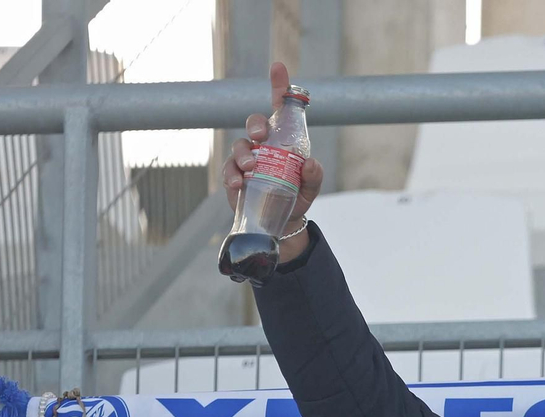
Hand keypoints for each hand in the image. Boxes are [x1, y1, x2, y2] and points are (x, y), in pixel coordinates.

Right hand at [219, 62, 324, 260]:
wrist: (282, 222)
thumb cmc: (298, 196)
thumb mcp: (311, 187)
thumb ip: (314, 175)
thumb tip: (310, 164)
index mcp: (283, 138)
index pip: (280, 107)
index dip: (279, 85)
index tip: (278, 67)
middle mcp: (263, 144)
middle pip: (255, 123)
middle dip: (255, 124)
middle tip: (261, 137)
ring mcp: (246, 159)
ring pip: (239, 145)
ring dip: (243, 154)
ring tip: (252, 168)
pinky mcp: (234, 176)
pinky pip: (229, 170)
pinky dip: (233, 175)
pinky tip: (240, 184)